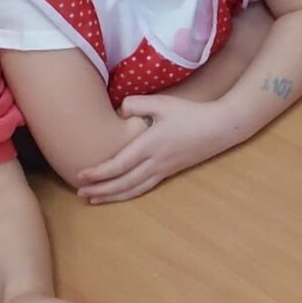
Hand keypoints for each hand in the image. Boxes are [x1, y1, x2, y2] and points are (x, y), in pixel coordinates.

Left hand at [76, 95, 240, 203]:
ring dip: (113, 196)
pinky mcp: (171, 171)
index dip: (98, 172)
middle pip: (123, 182)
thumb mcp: (162, 103)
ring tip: (94, 199)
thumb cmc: (191, 113)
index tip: (81, 175)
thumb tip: (119, 111)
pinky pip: (146, 187)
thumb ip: (136, 104)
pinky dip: (129, 194)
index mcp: (150, 145)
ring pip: (134, 189)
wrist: (220, 127)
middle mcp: (156, 161)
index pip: (119, 164)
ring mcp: (164, 169)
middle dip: (101, 189)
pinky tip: (120, 194)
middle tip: (80, 192)